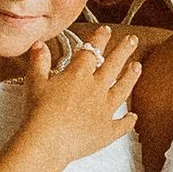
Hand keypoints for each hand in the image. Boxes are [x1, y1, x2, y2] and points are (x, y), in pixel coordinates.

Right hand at [18, 26, 142, 170]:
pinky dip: (128, 121)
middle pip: (113, 64)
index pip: (91, 50)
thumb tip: (39, 44)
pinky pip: (121, 125)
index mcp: (78, 74)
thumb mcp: (34, 81)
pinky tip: (133, 117)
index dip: (99, 38)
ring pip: (123, 89)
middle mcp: (96, 89)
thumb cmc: (38, 111)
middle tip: (133, 39)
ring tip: (138, 67)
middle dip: (124, 50)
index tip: (106, 29)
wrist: (47, 142)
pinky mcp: (106, 131)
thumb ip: (39, 61)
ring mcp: (104, 110)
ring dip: (131, 77)